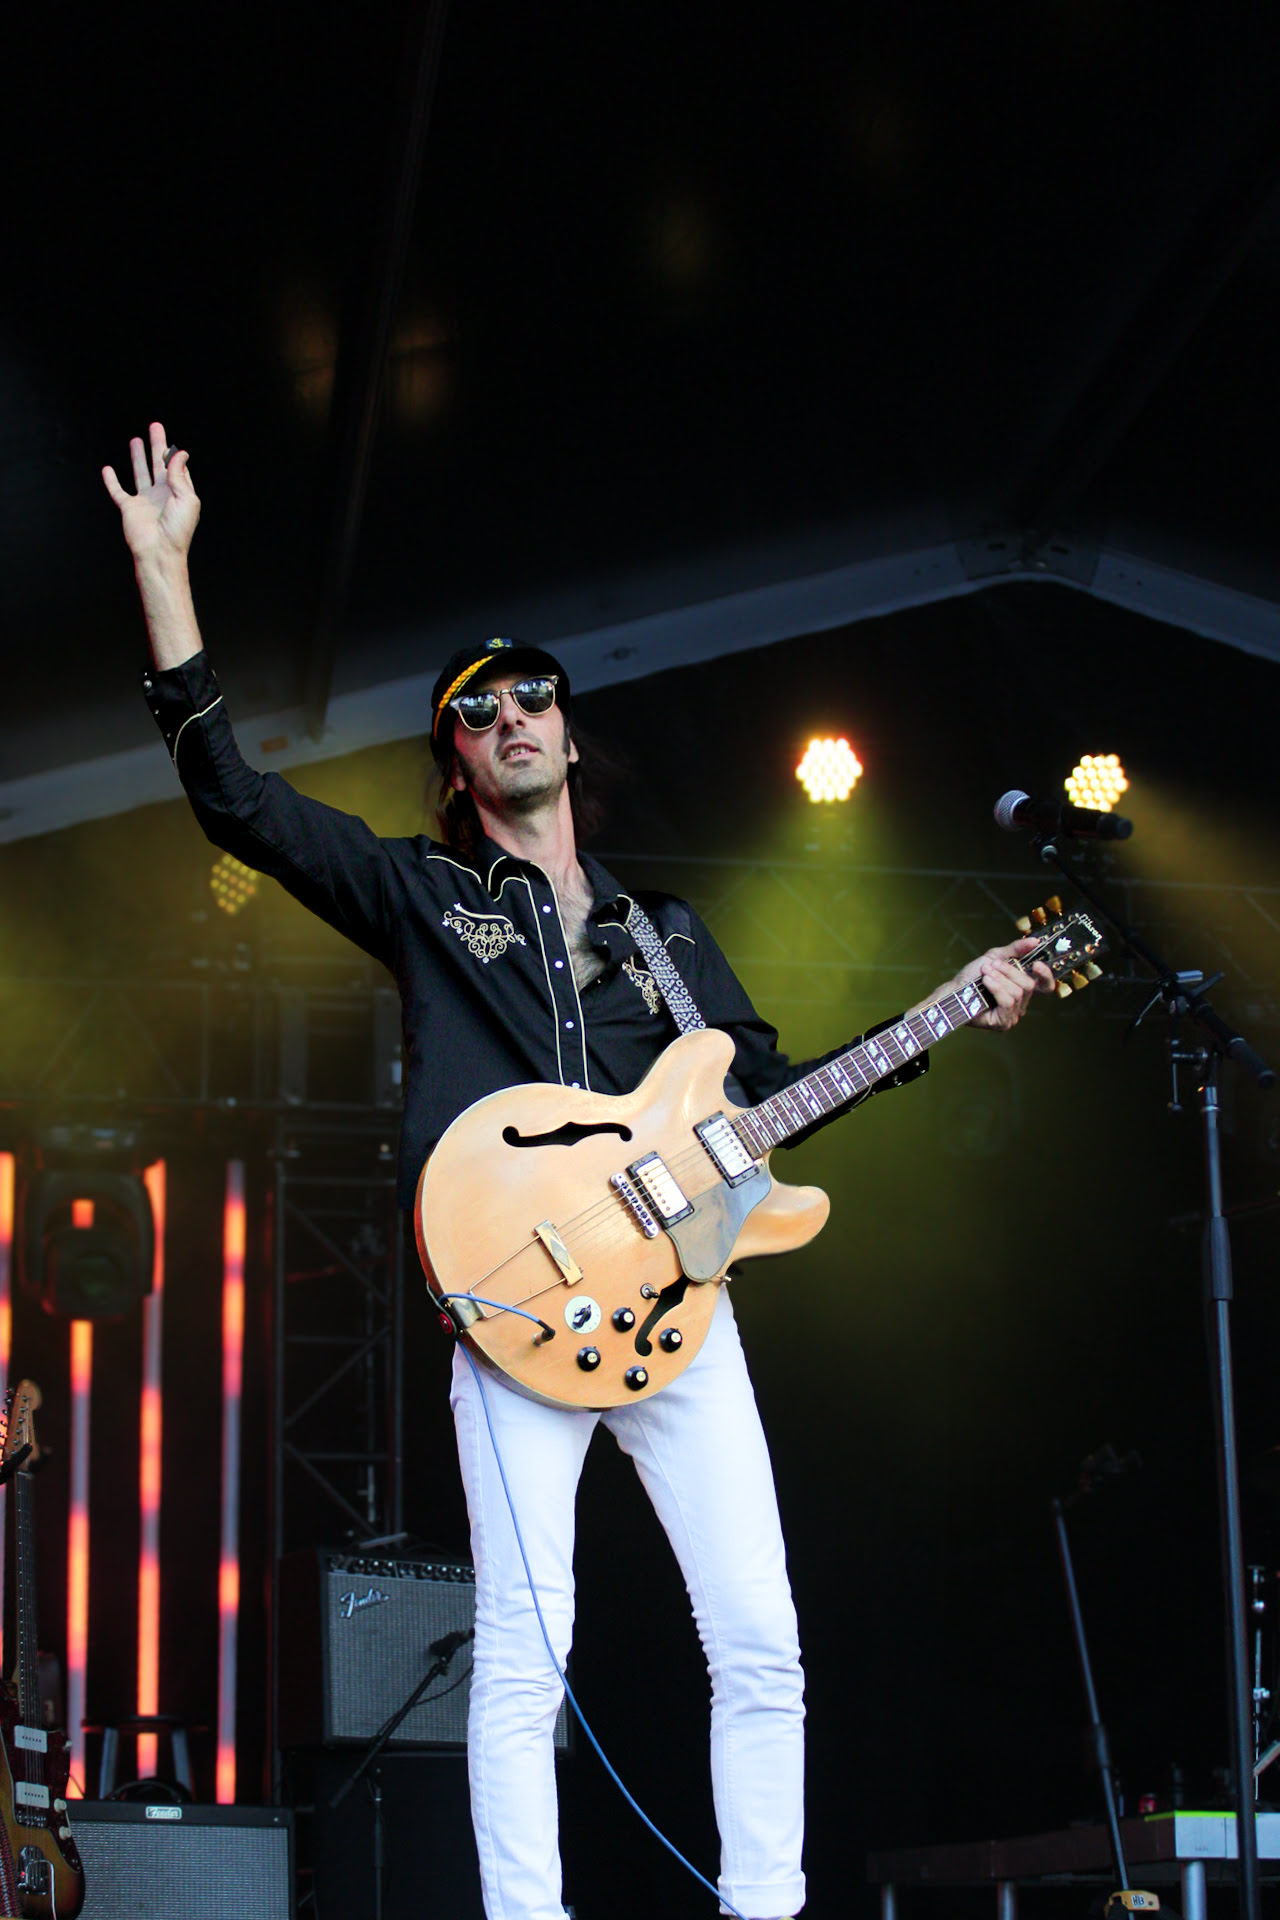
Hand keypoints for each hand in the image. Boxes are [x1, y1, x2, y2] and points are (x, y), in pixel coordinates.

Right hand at [102, 421, 199, 567]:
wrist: (159, 551)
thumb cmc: (177, 529)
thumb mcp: (187, 499)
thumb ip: (180, 474)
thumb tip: (179, 452)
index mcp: (179, 493)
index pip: (177, 468)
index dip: (174, 455)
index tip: (172, 445)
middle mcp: (162, 494)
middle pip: (158, 464)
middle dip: (156, 445)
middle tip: (154, 426)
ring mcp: (145, 501)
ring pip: (140, 473)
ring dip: (137, 457)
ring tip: (135, 440)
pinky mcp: (129, 508)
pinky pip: (118, 491)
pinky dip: (111, 480)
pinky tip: (107, 469)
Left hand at [937, 936, 1055, 1031]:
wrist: (954, 989)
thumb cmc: (972, 976)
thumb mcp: (995, 957)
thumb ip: (1016, 950)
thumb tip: (1035, 941)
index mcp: (1022, 989)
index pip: (1045, 986)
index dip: (1046, 976)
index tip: (1037, 964)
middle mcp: (1021, 1004)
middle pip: (1028, 985)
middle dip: (1009, 971)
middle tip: (991, 965)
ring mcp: (1013, 1015)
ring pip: (1018, 992)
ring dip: (999, 978)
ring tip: (984, 974)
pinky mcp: (1003, 1022)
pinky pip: (1008, 1001)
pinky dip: (997, 988)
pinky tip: (986, 981)